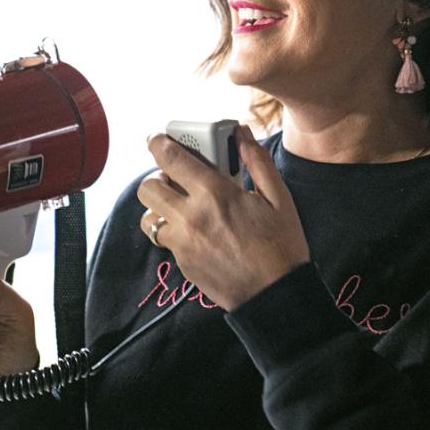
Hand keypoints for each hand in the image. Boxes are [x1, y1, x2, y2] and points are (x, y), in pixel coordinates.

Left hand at [137, 125, 308, 310]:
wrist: (276, 296)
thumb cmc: (282, 246)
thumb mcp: (278, 198)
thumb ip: (257, 161)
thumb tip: (241, 132)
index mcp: (215, 194)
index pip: (171, 158)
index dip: (158, 143)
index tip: (156, 138)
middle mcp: (191, 217)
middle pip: (148, 186)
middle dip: (157, 176)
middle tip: (175, 177)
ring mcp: (182, 243)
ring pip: (148, 216)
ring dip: (159, 206)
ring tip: (180, 205)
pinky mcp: (181, 263)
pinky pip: (164, 239)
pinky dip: (171, 230)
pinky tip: (196, 231)